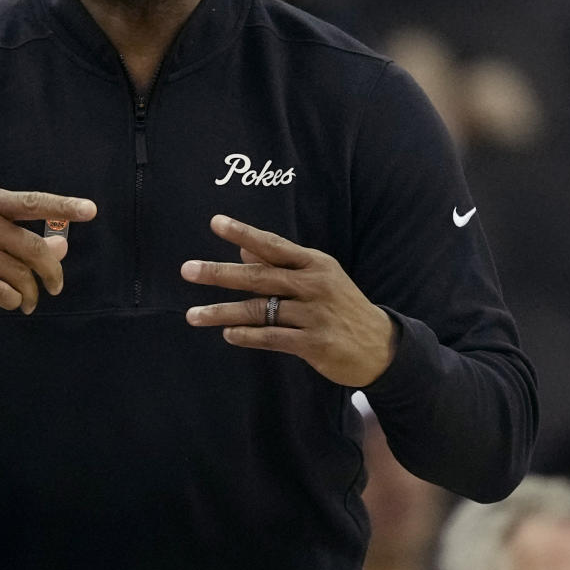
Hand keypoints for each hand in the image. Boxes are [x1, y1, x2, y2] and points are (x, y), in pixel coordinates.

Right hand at [0, 188, 96, 312]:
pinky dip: (12, 301)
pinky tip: (9, 301)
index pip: (31, 203)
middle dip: (51, 271)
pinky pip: (2, 293)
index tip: (91, 210)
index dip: (63, 206)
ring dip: (31, 293)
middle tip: (57, 286)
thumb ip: (22, 235)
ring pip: (19, 274)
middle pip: (32, 248)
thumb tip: (62, 245)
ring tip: (28, 301)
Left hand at [181, 214, 397, 387]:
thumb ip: (281, 266)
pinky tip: (228, 334)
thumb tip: (244, 251)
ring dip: (222, 312)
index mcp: (314, 263)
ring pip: (260, 310)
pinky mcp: (315, 343)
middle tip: (187, 270)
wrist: (381, 347)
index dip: (243, 233)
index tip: (215, 223)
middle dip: (219, 273)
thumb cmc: (341, 307)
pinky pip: (272, 337)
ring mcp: (314, 314)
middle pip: (259, 276)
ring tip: (193, 315)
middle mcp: (314, 284)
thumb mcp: (317, 279)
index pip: (273, 245)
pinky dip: (247, 335)